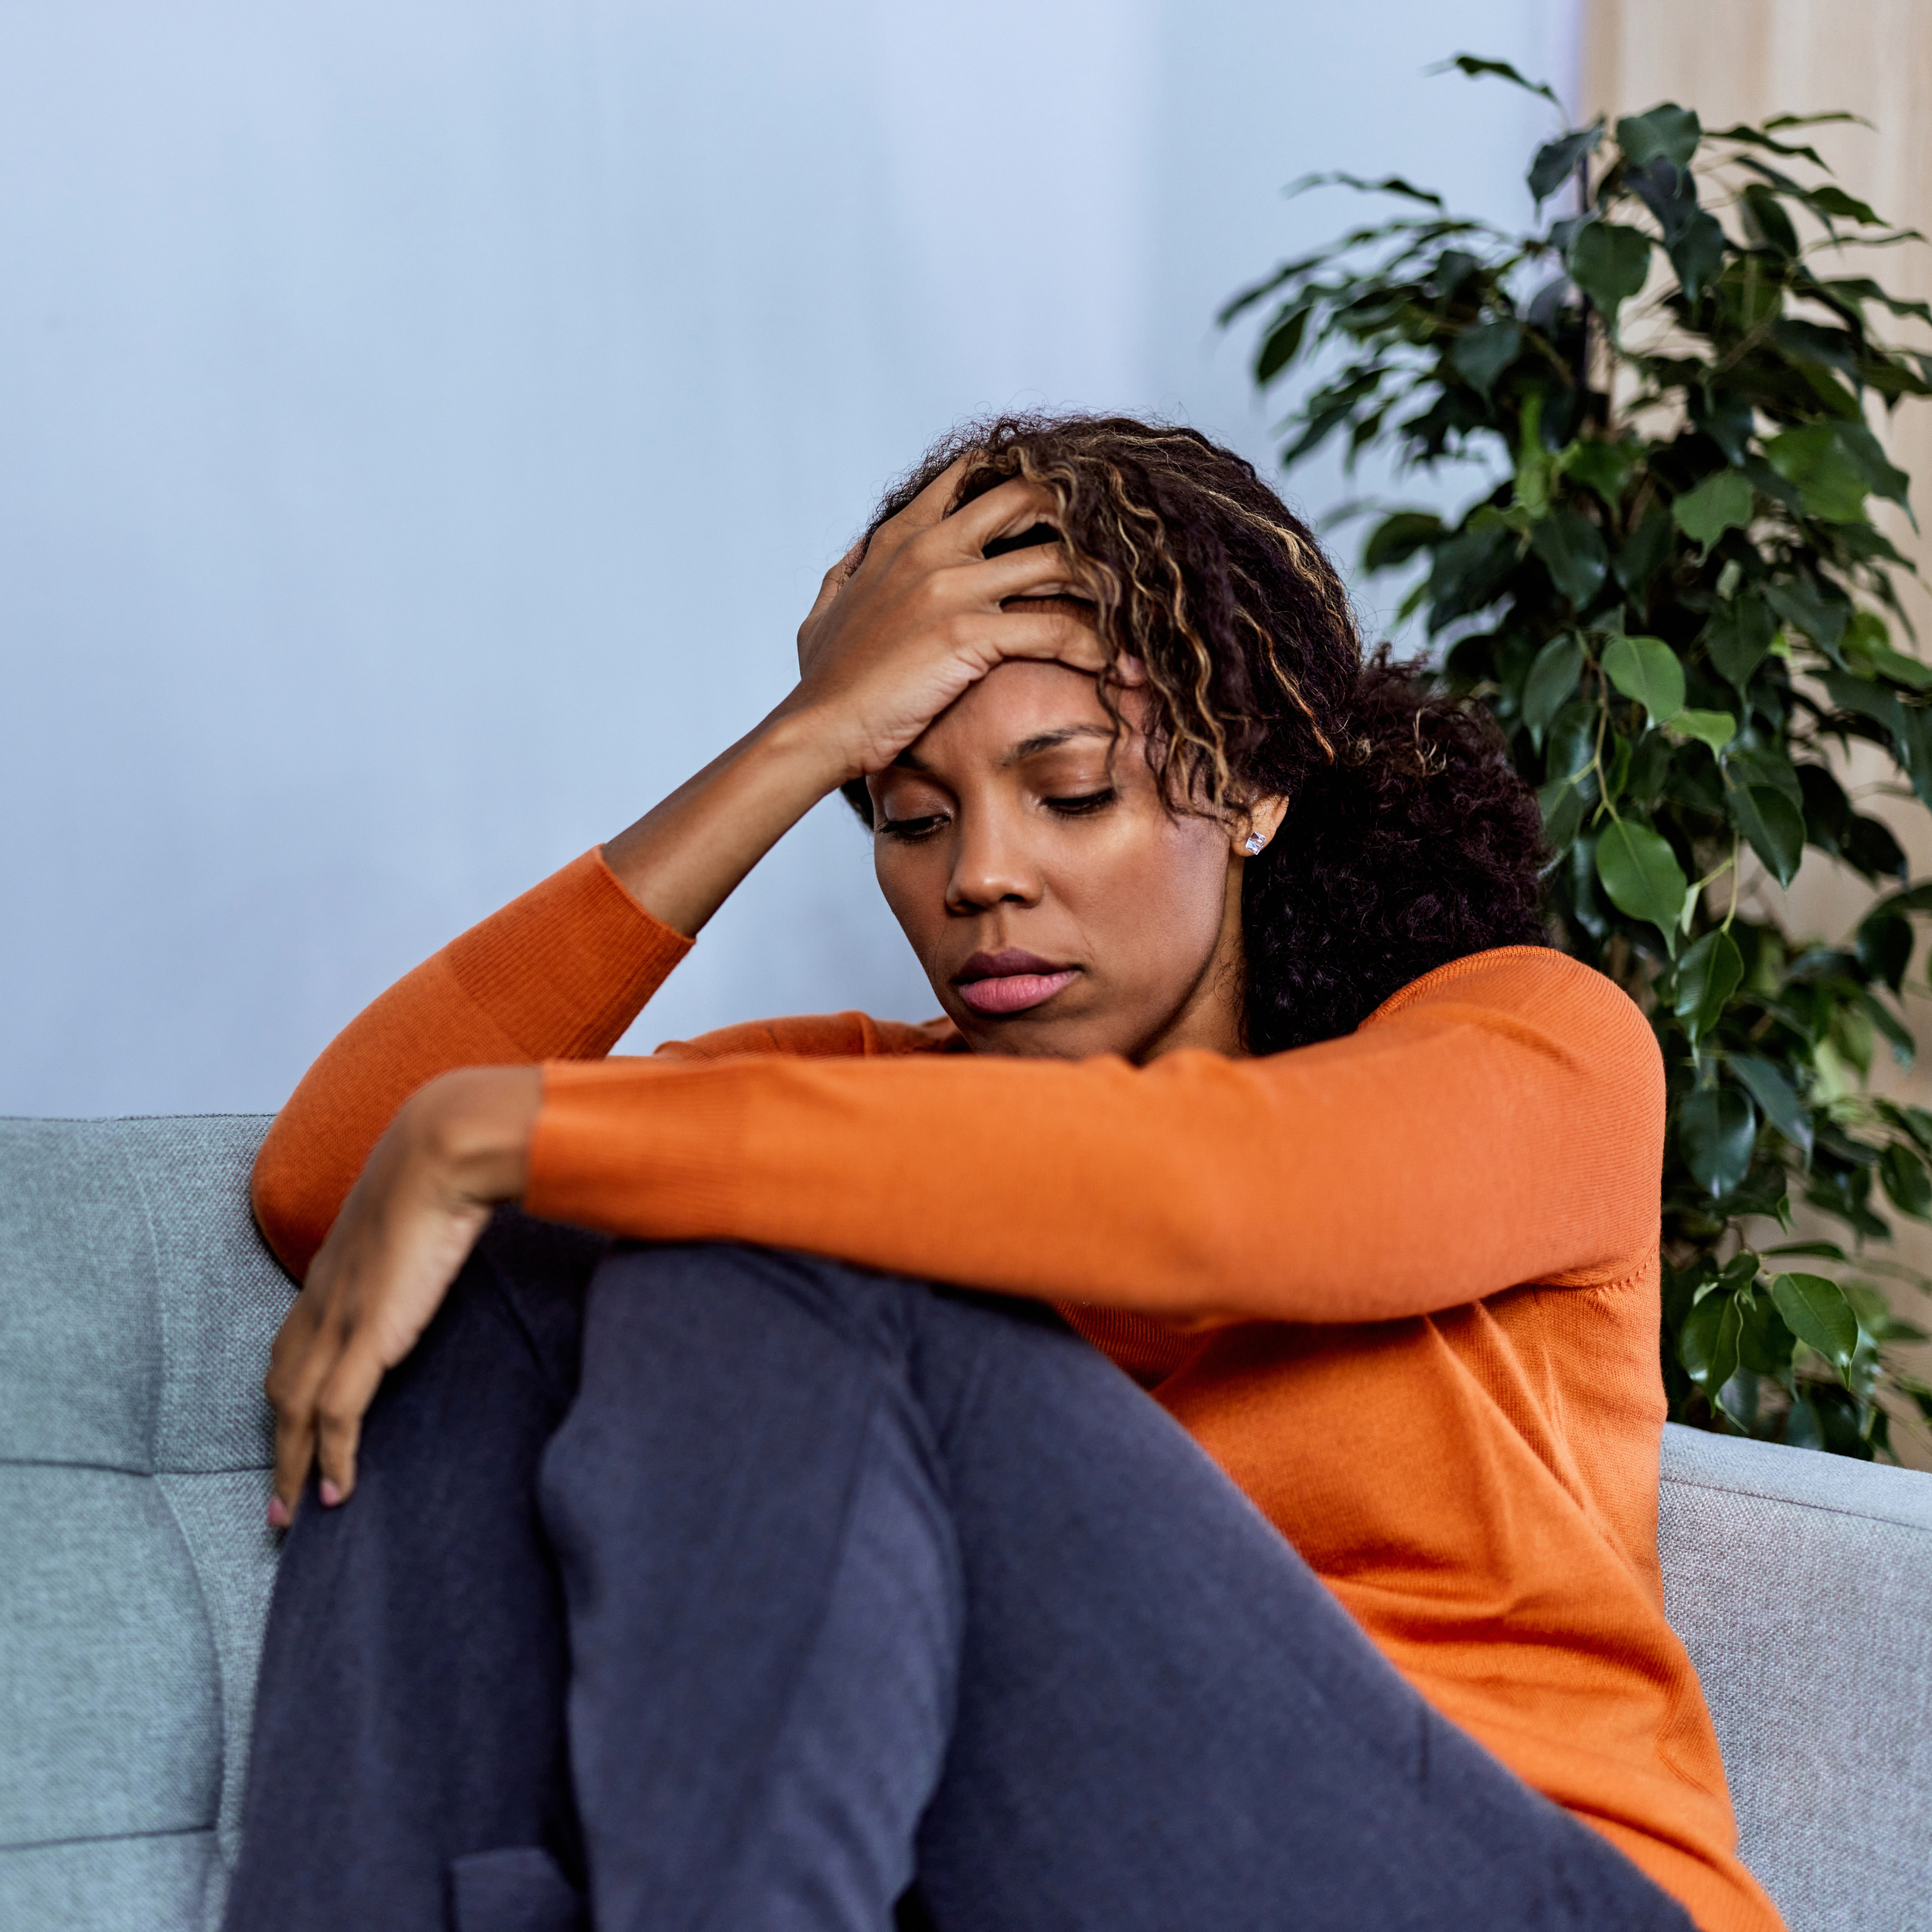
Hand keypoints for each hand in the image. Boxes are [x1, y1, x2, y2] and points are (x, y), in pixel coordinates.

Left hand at [264, 1066, 540, 1523]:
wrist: (442, 1151)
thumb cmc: (444, 1165)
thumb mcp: (424, 1204)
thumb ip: (422, 1229)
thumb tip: (450, 1230)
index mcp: (334, 1269)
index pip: (293, 1344)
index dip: (287, 1392)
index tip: (291, 1432)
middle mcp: (322, 1298)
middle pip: (280, 1387)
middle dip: (275, 1447)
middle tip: (278, 1501)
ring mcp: (339, 1319)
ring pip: (293, 1410)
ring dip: (291, 1466)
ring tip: (297, 1513)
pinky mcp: (367, 1336)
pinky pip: (336, 1415)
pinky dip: (332, 1458)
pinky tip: (338, 1492)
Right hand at [784, 459, 1108, 782]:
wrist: (816, 728)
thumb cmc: (824, 682)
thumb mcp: (824, 613)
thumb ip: (847, 575)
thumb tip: (858, 554)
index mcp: (902, 537)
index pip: (972, 475)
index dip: (1026, 477)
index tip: (1068, 500)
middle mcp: (931, 548)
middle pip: (1030, 498)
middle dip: (1084, 518)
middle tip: (1124, 550)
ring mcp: (950, 587)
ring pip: (1057, 562)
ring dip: (1107, 586)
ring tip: (1143, 612)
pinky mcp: (967, 635)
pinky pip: (1055, 630)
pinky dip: (1099, 648)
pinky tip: (1125, 669)